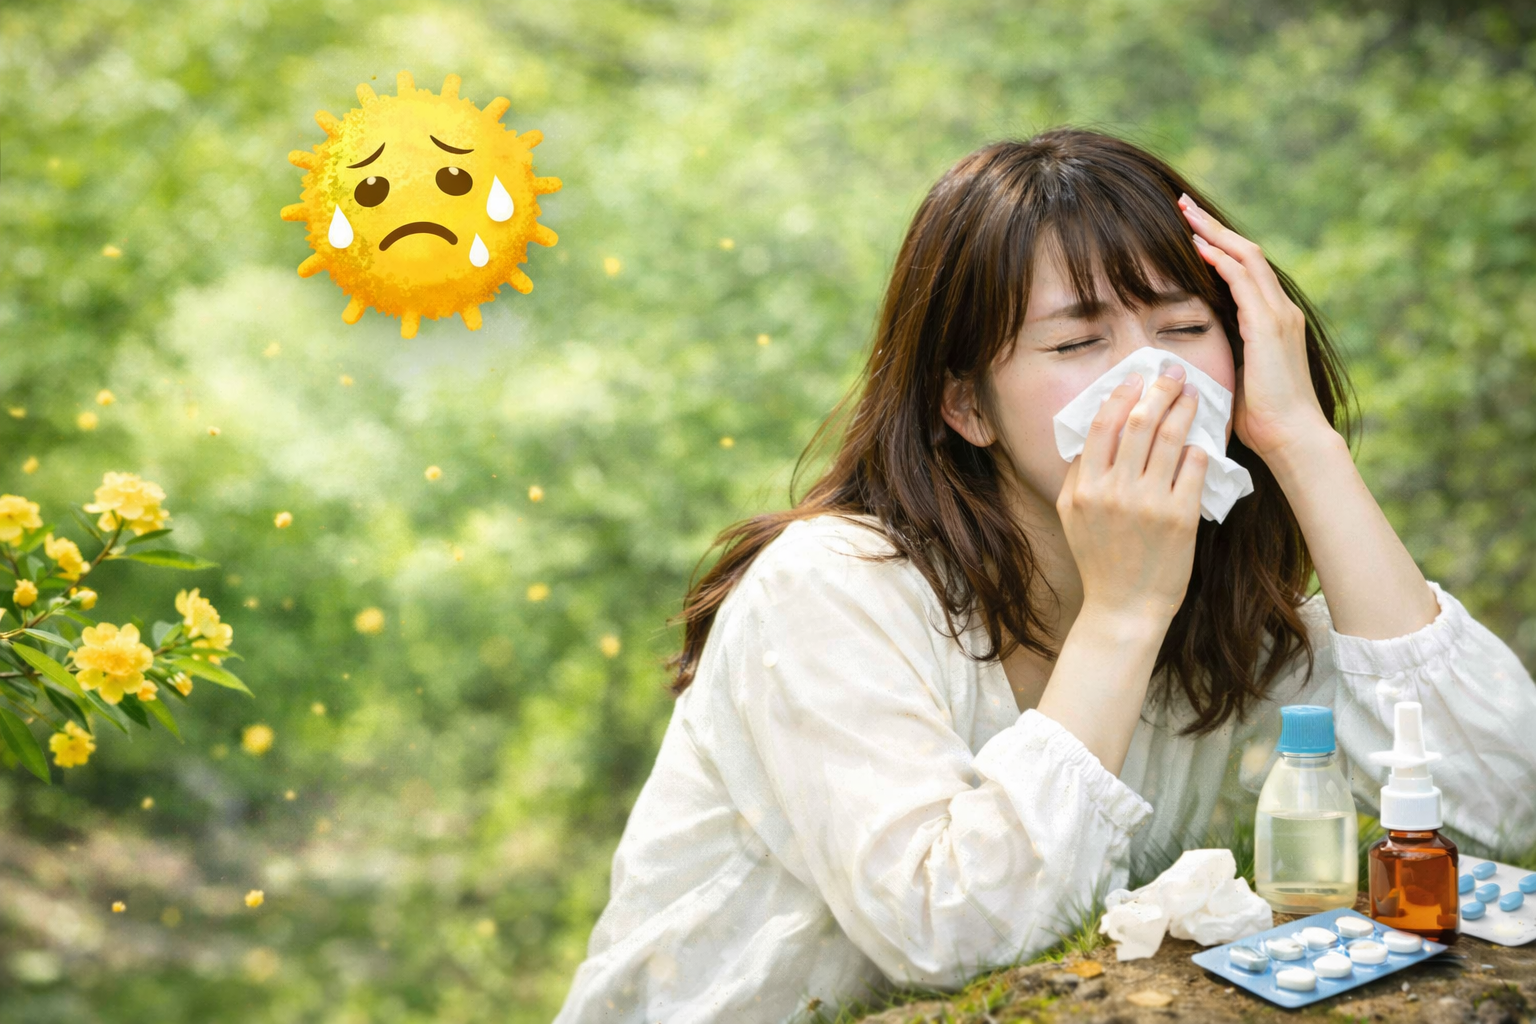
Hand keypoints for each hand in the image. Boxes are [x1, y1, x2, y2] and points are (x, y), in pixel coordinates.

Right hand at [1056, 363, 1206, 626]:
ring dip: (1184, 409)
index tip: (1136, 378)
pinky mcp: (1180, 517)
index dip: (1121, 394)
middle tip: (1173, 373)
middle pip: (1139, 422)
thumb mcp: (1070, 516)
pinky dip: (1199, 447)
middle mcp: (1114, 491)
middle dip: (1159, 389)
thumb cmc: (1098, 560)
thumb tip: (1092, 435)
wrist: (1124, 607)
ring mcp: (1149, 503)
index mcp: (1084, 488)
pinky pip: (1194, 467)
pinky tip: (1202, 438)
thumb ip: (1077, 474)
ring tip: (1193, 395)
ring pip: (1170, 438)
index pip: (1103, 425)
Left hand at [1178, 193, 1332, 458]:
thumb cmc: (1264, 419)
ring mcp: (1278, 315)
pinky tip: (1198, 249)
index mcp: (1274, 321)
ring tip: (1186, 216)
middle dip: (1214, 228)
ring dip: (1214, 235)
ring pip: (1246, 258)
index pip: (1246, 271)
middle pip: (1247, 253)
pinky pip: (1243, 282)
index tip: (1192, 231)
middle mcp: (1281, 310)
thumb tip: (1194, 354)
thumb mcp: (1239, 377)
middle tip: (1184, 207)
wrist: (1292, 437)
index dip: (1220, 247)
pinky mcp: (1269, 326)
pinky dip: (1221, 262)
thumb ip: (1226, 355)